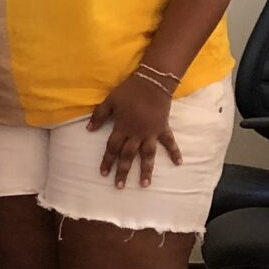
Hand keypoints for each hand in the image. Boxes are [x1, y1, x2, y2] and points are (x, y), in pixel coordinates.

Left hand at [89, 72, 182, 187]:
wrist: (153, 82)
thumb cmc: (129, 91)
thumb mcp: (109, 101)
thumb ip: (99, 116)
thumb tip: (88, 129)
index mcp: (122, 127)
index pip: (112, 148)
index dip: (107, 161)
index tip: (103, 174)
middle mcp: (136, 133)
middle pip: (128, 156)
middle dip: (123, 171)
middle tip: (119, 186)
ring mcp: (151, 132)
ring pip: (148, 155)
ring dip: (146, 169)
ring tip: (145, 184)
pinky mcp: (163, 128)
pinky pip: (169, 142)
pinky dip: (174, 152)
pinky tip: (179, 163)